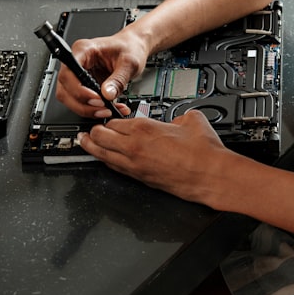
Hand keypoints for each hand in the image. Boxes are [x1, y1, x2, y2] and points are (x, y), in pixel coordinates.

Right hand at [54, 29, 143, 118]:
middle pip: (65, 89)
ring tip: (107, 111)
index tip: (96, 98)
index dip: (78, 89)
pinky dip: (94, 110)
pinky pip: (82, 102)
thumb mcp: (129, 62)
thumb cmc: (129, 48)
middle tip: (103, 108)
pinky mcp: (84, 86)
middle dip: (82, 104)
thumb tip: (107, 95)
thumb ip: (118, 79)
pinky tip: (110, 109)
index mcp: (84, 50)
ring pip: (70, 99)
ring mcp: (78, 75)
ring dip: (87, 109)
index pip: (68, 72)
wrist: (135, 47)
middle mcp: (77, 62)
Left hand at [79, 111, 235, 203]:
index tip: (110, 116)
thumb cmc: (203, 151)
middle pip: (101, 136)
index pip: (115, 120)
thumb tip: (177, 119)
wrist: (210, 175)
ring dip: (91, 147)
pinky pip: (115, 168)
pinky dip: (106, 161)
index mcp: (145, 128)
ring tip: (84, 142)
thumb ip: (178, 116)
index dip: (110, 117)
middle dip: (94, 131)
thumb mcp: (191, 119)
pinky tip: (104, 159)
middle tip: (91, 128)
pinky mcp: (140, 178)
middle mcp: (135, 147)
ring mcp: (135, 165)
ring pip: (103, 154)